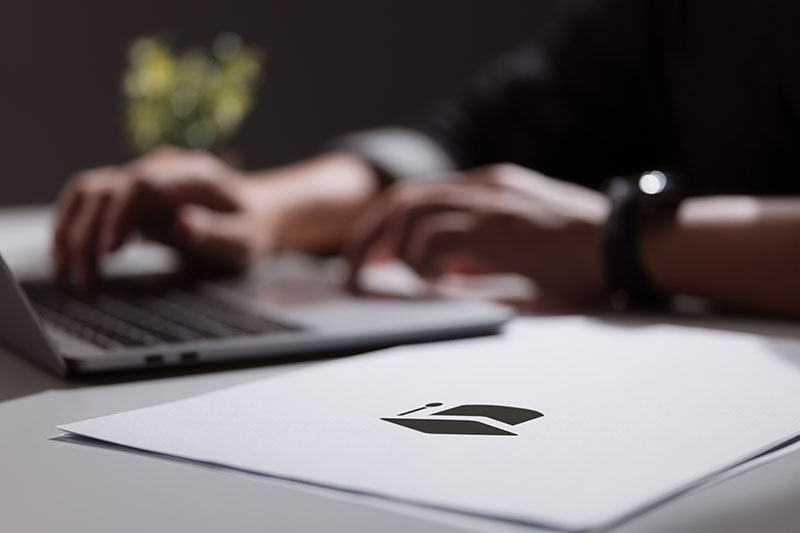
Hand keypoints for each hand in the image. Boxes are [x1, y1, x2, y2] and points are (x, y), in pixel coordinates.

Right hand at [52, 146, 273, 285]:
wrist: (254, 213)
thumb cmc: (250, 229)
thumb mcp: (243, 239)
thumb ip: (215, 232)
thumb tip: (183, 224)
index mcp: (193, 174)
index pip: (142, 184)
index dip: (120, 215)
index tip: (108, 251)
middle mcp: (161, 168)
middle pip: (108, 189)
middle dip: (88, 234)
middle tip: (85, 279)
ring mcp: (143, 176)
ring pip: (89, 192)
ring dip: (72, 230)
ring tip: (68, 273)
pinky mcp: (131, 193)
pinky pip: (90, 203)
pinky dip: (73, 228)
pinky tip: (68, 259)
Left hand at [345, 164, 610, 308]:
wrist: (629, 246)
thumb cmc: (583, 256)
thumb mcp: (522, 249)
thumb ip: (482, 254)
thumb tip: (442, 274)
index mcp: (489, 187)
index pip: (419, 194)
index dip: (384, 224)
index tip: (368, 254)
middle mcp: (484, 186)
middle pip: (403, 198)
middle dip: (368, 234)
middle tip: (351, 270)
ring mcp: (491, 202)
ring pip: (411, 213)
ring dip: (385, 248)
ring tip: (374, 279)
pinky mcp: (498, 227)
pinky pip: (436, 239)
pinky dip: (420, 263)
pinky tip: (426, 286)